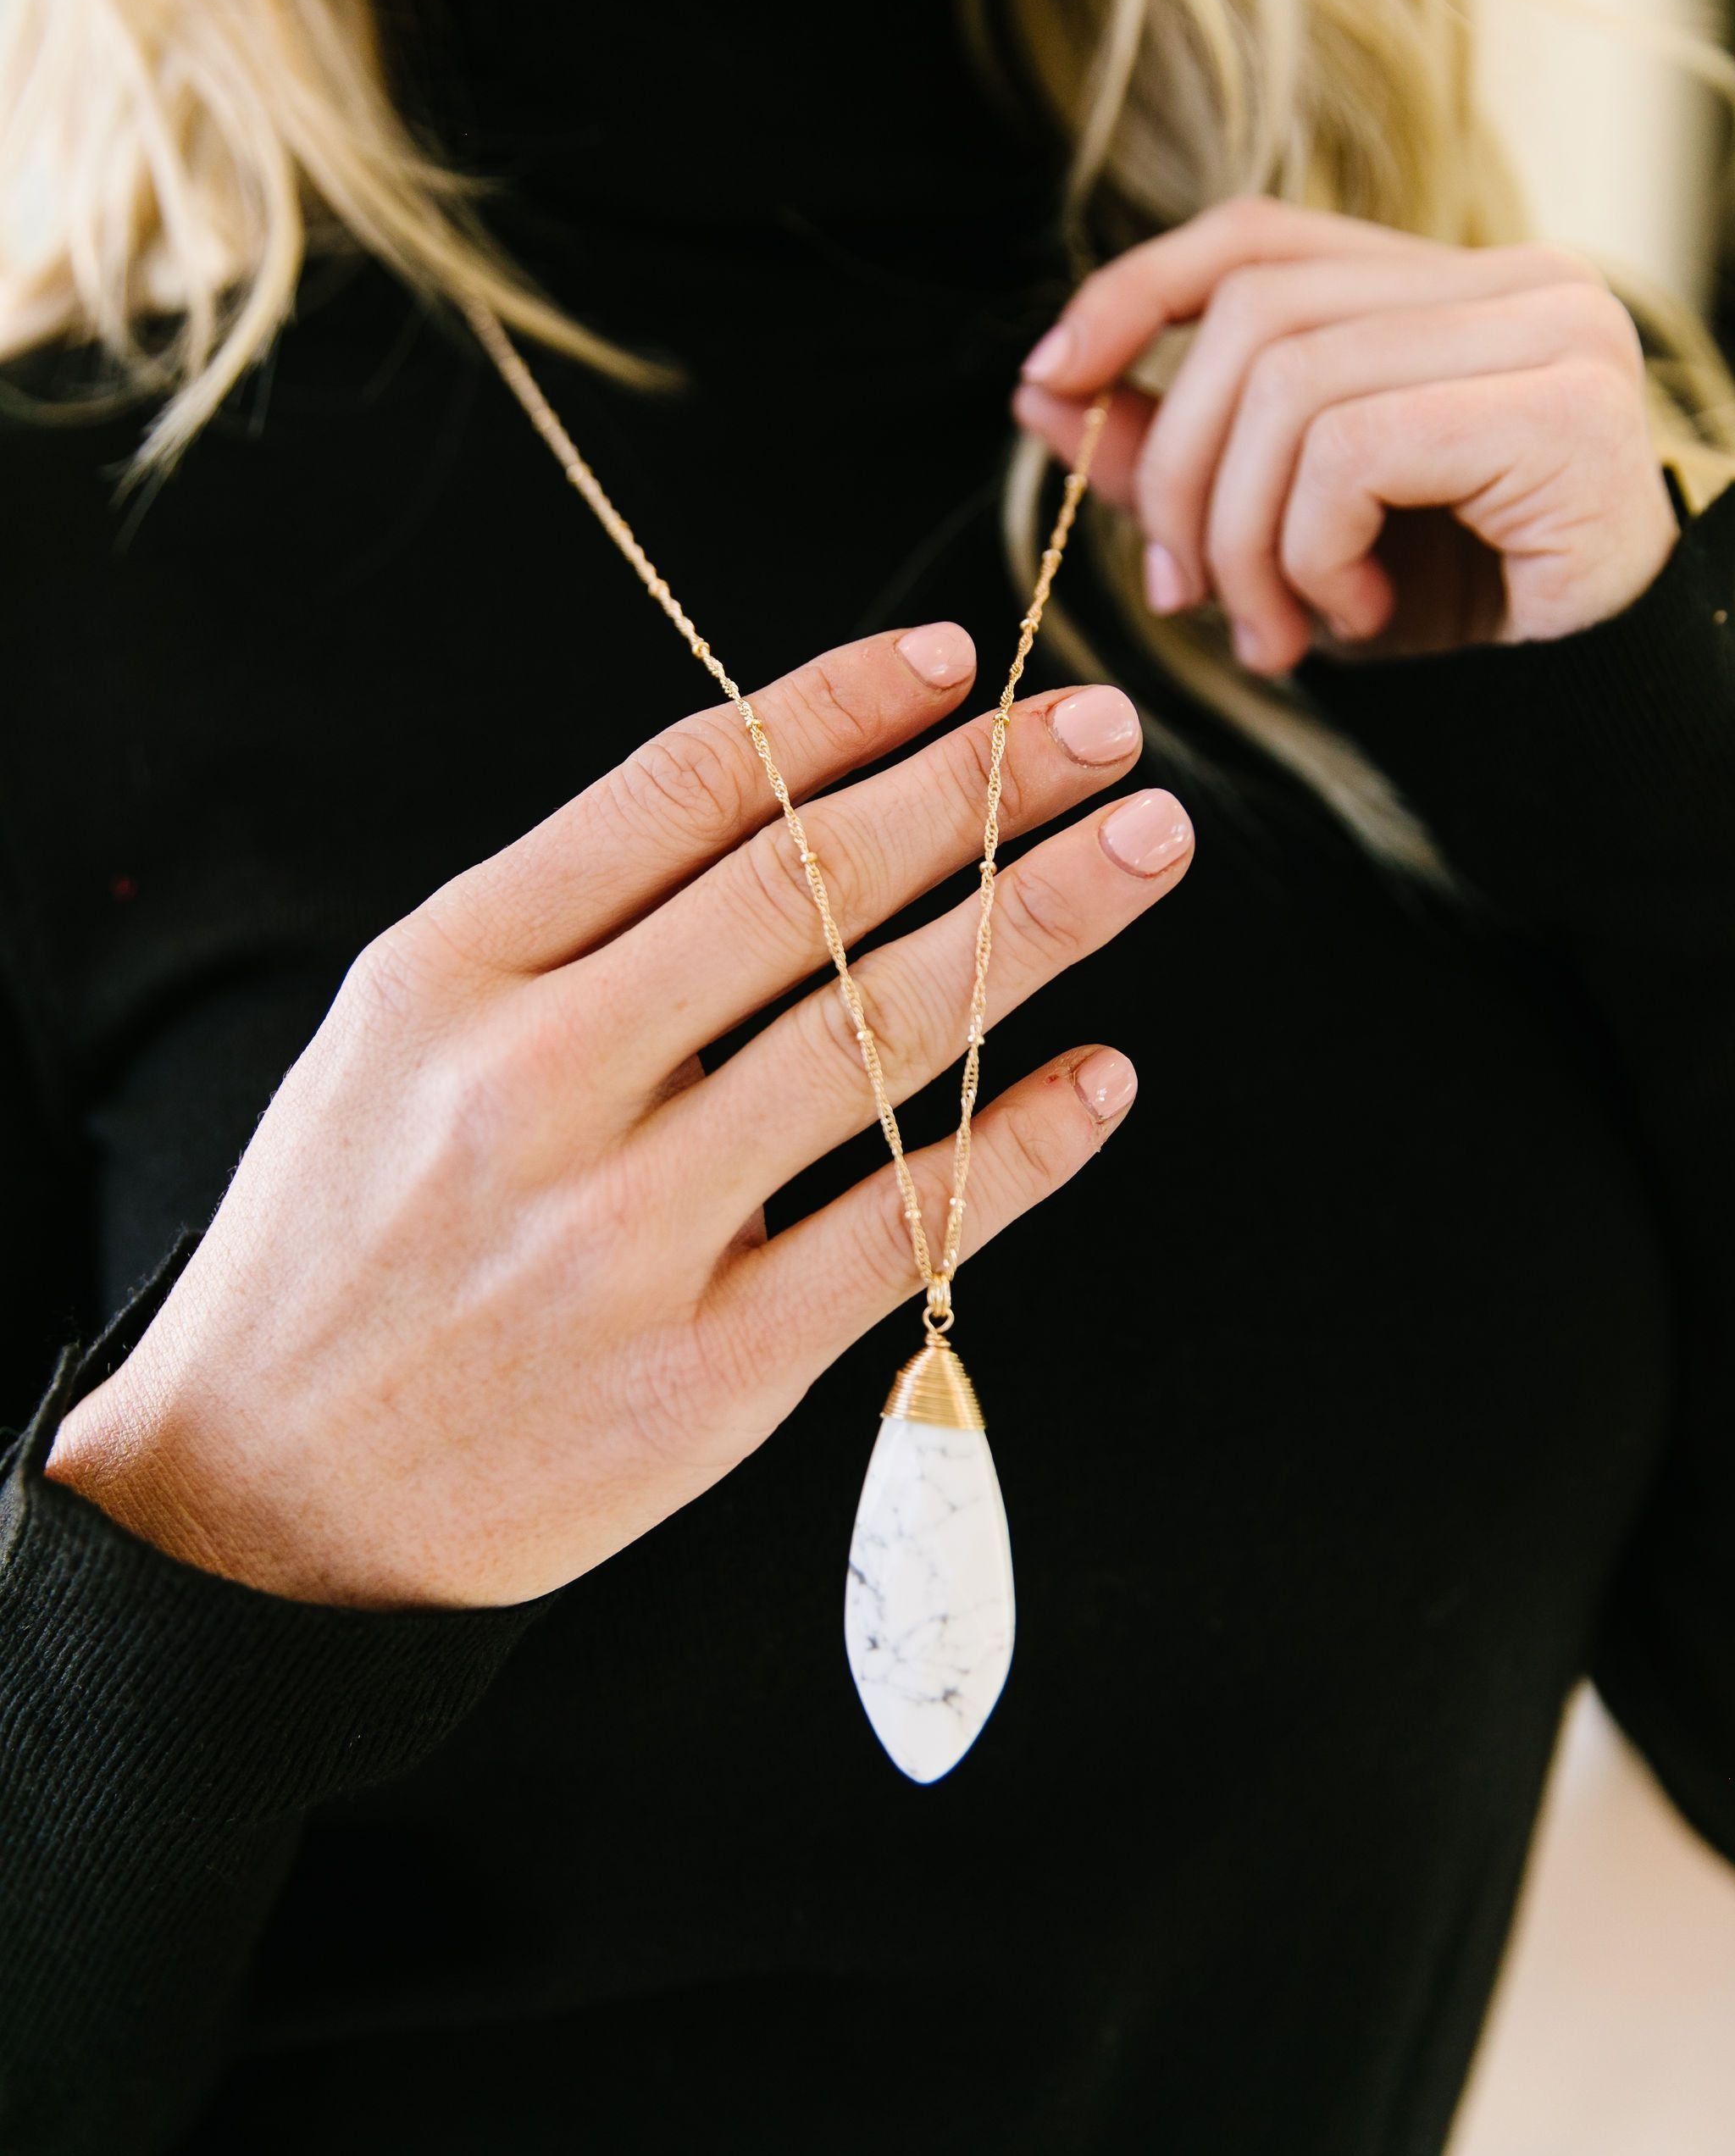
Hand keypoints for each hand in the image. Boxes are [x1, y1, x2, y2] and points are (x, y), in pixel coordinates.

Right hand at [47, 628, 1191, 1608]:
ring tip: (1144, 846)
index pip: (683, 789)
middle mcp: (541, 1080)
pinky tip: (1102, 1074)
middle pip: (806, 888)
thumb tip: (781, 811)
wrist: (263, 1495)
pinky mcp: (707, 1371)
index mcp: (455, 970)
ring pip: (877, 1035)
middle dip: (978, 787)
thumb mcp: (394, 1034)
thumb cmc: (344, 1238)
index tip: (949, 660)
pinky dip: (1021, 1144)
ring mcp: (629, 1230)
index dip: (836, 709)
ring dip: (1035, 923)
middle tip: (1100, 724)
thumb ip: (565, 928)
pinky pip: (900, 1230)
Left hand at [1014, 196, 1679, 674]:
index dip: (1136, 292)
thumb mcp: (1284, 532)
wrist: (1594, 709)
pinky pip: (1355, 452)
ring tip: (1277, 632)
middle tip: (1186, 596)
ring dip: (1246, 539)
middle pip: (1256, 319)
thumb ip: (1177, 454)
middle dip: (1180, 473)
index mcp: (1452, 287)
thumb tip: (1039, 386)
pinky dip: (1314, 553)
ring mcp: (1553, 333)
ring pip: (1293, 388)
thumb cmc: (1451, 615)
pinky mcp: (1564, 410)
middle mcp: (1518, 280)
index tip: (1050, 381)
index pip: (1260, 238)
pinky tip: (1357, 616)